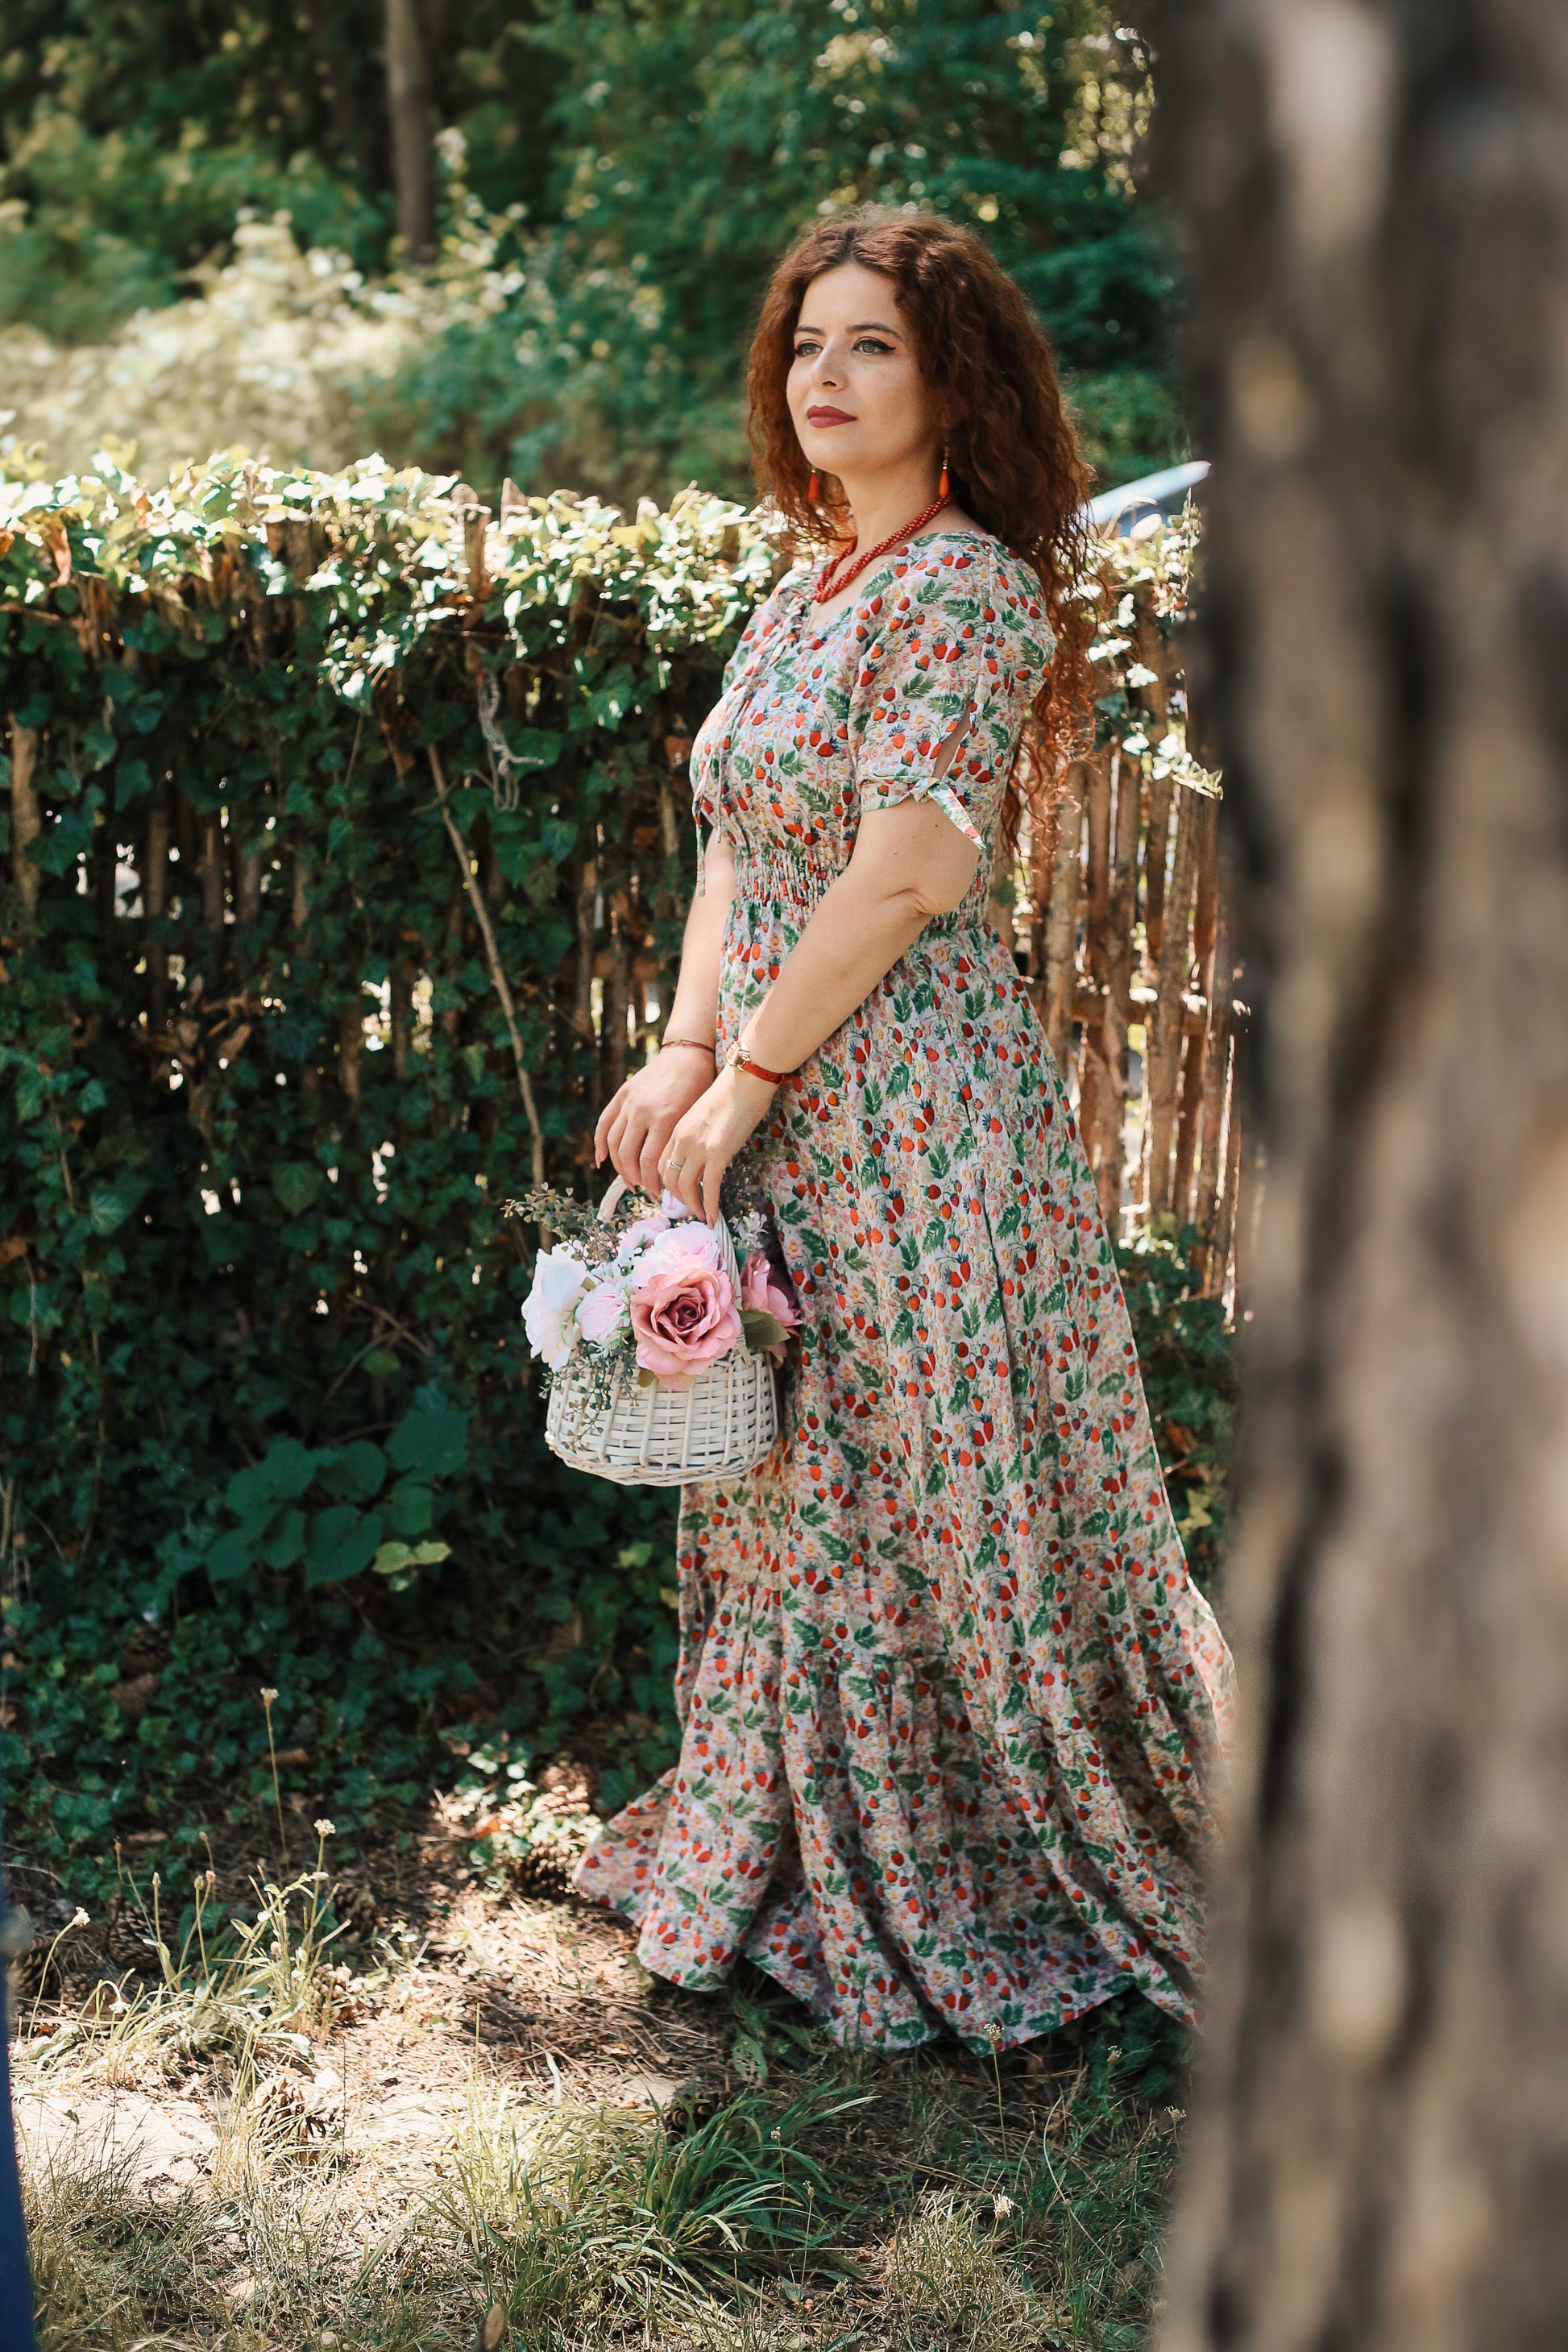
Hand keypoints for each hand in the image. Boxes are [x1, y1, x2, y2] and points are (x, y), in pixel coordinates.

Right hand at [595, 1050, 714, 1198]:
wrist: (687, 1056)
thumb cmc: (699, 1089)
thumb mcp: (693, 1118)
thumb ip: (677, 1144)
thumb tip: (670, 1177)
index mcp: (665, 1118)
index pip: (649, 1162)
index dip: (651, 1183)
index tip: (657, 1194)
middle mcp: (642, 1111)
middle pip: (629, 1156)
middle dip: (635, 1178)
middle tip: (644, 1189)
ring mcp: (629, 1102)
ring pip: (614, 1144)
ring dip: (619, 1167)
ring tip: (630, 1179)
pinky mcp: (622, 1095)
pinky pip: (604, 1124)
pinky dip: (600, 1144)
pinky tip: (601, 1161)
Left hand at [659, 1065, 776, 1222]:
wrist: (745, 1079)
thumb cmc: (732, 1092)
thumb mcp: (704, 1113)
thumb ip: (697, 1133)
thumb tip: (705, 1152)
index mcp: (676, 1129)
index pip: (661, 1163)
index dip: (666, 1183)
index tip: (677, 1192)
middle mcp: (682, 1140)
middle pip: (669, 1178)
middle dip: (677, 1197)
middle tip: (689, 1207)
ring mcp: (698, 1147)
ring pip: (685, 1186)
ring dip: (692, 1205)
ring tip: (700, 1214)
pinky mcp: (718, 1153)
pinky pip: (709, 1187)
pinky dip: (708, 1206)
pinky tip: (712, 1216)